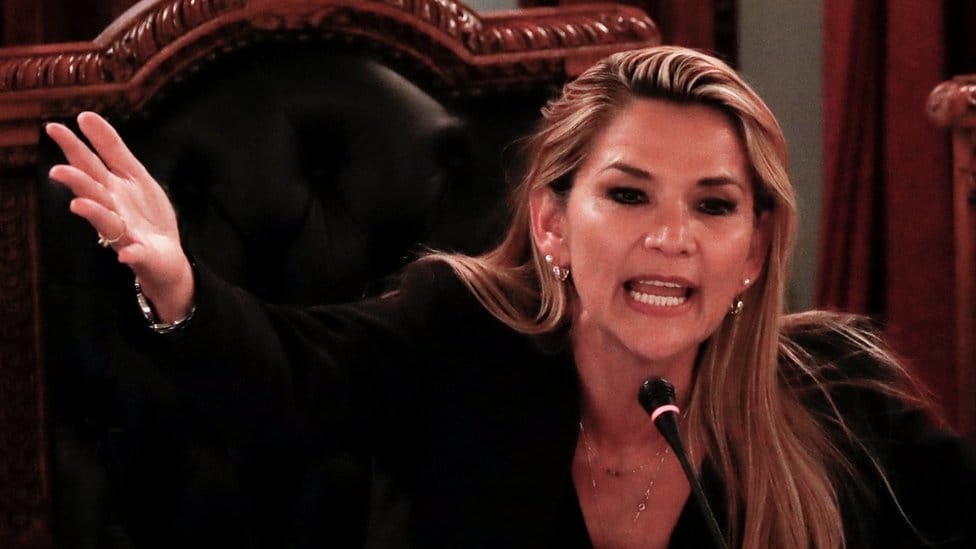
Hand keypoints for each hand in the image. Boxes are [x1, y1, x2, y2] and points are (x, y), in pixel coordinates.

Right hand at [46, 111, 193, 322]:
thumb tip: (85, 115)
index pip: (88, 163)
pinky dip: (130, 253)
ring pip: (105, 221)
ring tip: (79, 205)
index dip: (73, 146)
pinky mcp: (140, 253)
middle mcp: (111, 208)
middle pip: (92, 191)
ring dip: (93, 213)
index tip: (53, 127)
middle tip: (57, 170)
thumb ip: (111, 148)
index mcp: (109, 187)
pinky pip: (134, 253)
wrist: (165, 253)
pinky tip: (125, 254)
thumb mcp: (133, 174)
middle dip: (76, 182)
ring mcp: (124, 232)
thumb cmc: (144, 212)